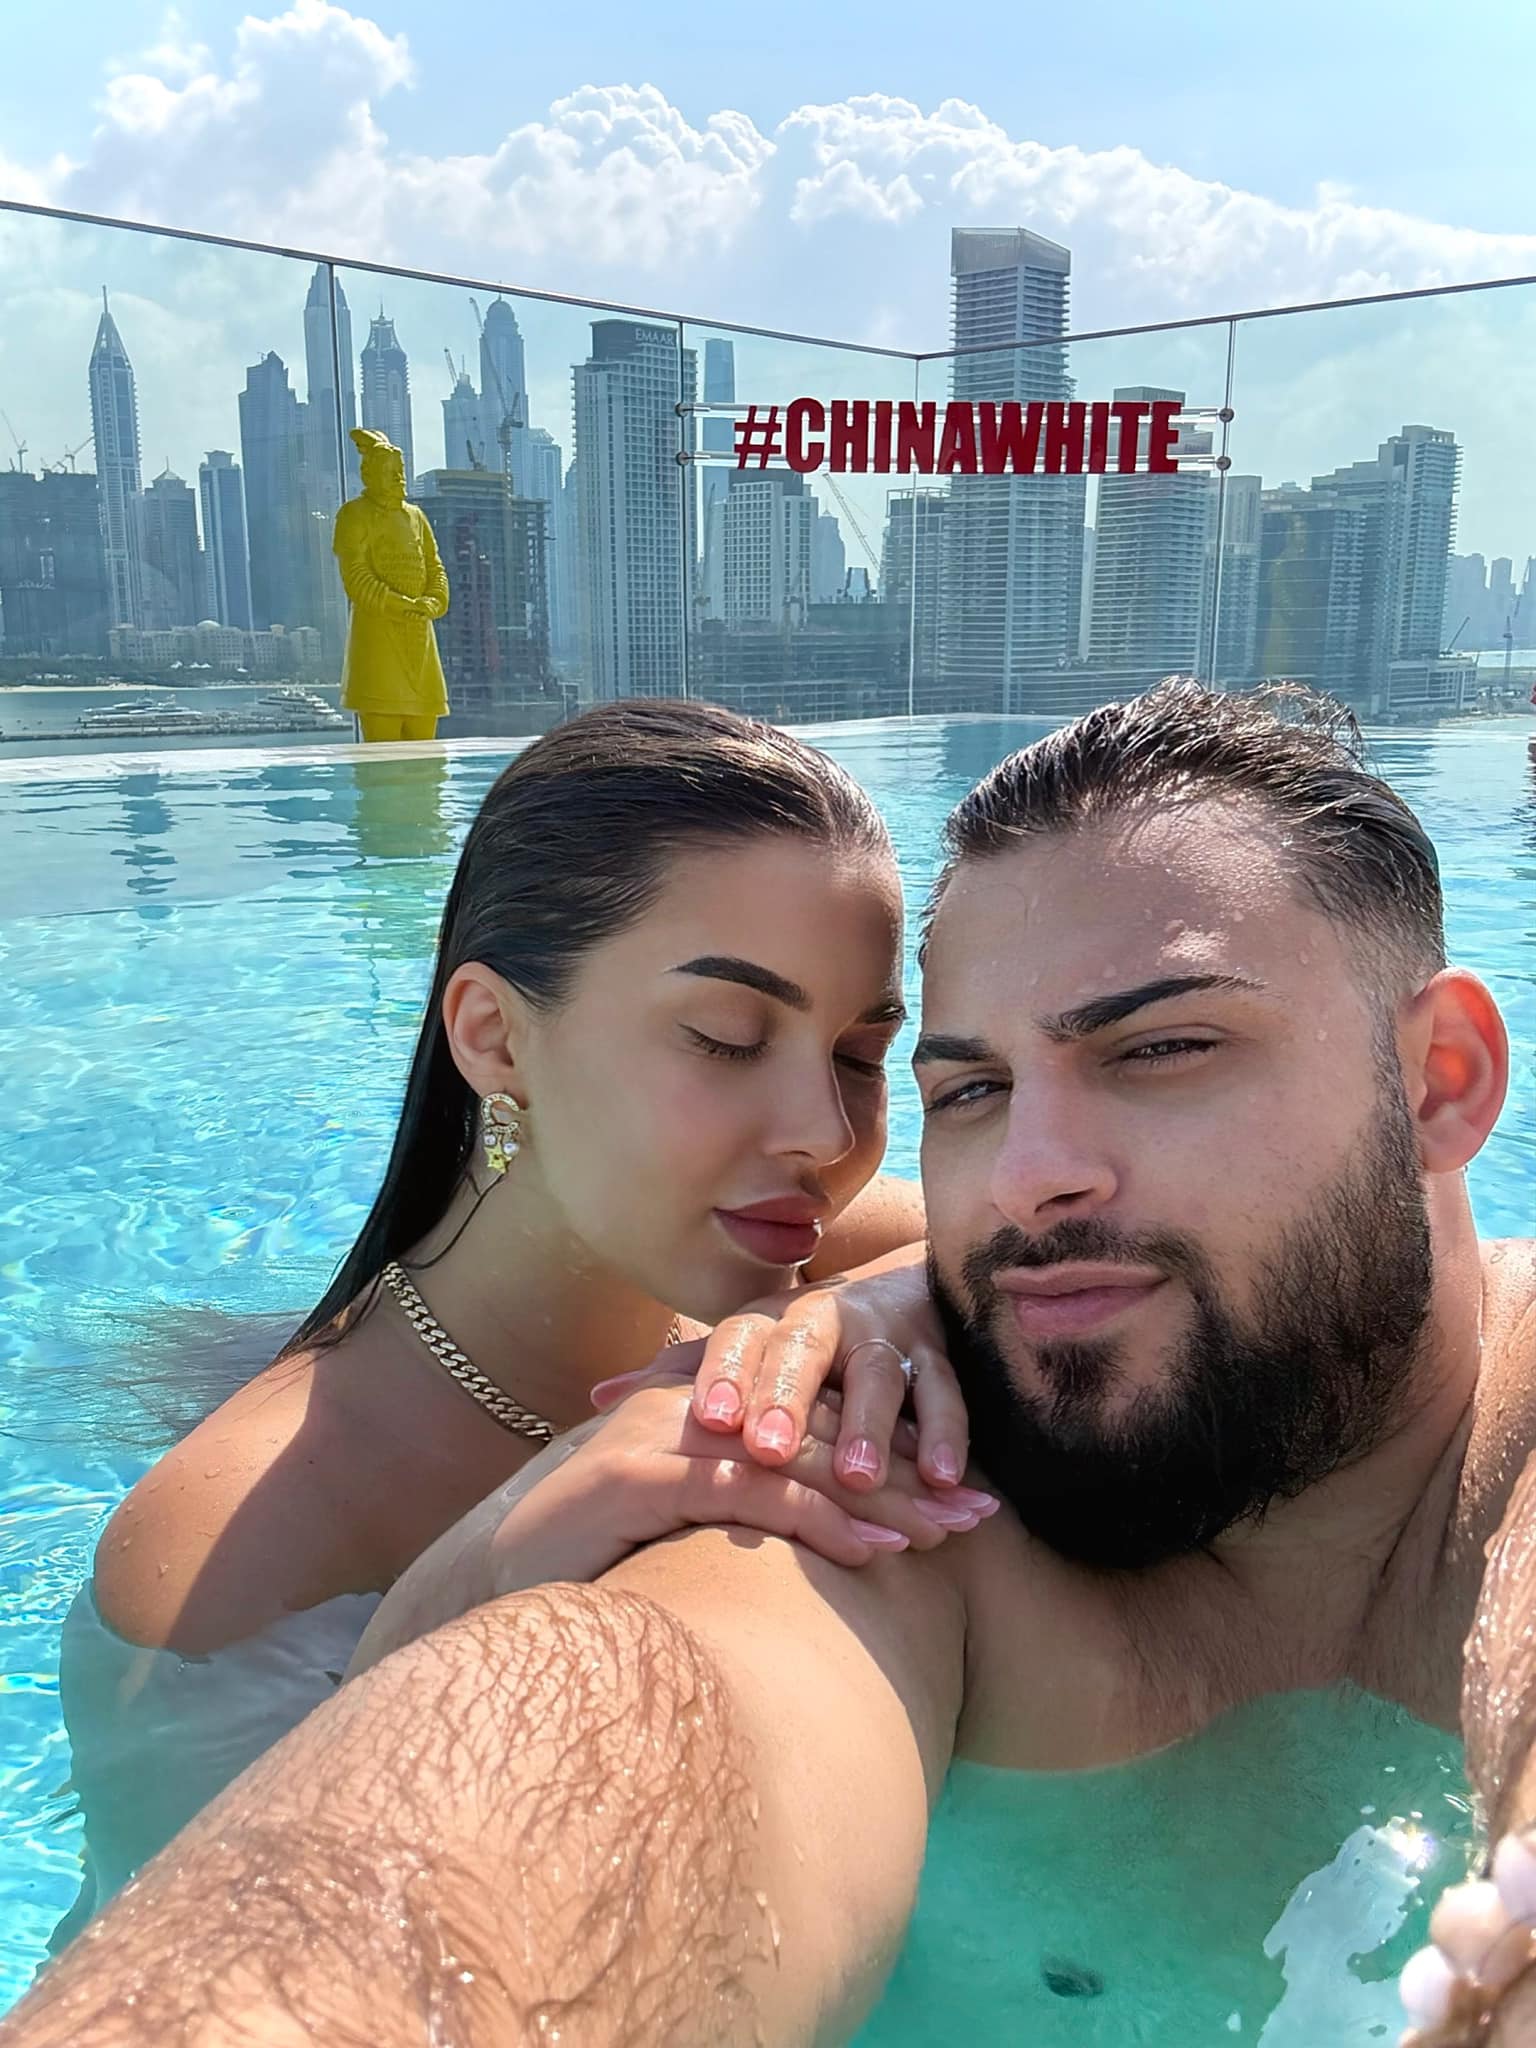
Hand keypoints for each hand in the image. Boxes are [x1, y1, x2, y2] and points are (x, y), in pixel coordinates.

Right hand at [349, 1375, 995, 1677]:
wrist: (486, 1580)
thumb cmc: (583, 1566)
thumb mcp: (671, 1528)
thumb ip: (728, 1510)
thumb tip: (801, 1533)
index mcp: (696, 1407)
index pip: (809, 1423)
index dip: (886, 1454)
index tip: (957, 1489)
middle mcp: (686, 1405)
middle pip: (820, 1432)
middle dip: (909, 1470)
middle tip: (986, 1507)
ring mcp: (666, 1433)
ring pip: (801, 1456)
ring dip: (889, 1495)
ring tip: (957, 1529)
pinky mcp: (648, 1473)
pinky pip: (759, 1492)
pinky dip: (829, 1520)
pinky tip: (884, 1549)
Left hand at [593, 1261, 967, 1495]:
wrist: (904, 1293)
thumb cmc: (803, 1348)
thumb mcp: (746, 1352)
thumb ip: (680, 1376)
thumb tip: (593, 1398)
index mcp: (770, 1323)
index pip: (739, 1340)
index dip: (724, 1376)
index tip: (710, 1422)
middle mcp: (826, 1320)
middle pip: (803, 1350)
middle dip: (787, 1398)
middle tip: (769, 1451)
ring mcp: (887, 1335)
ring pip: (880, 1373)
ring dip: (870, 1424)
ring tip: (857, 1478)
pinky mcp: (941, 1355)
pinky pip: (947, 1391)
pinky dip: (948, 1432)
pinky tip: (945, 1479)